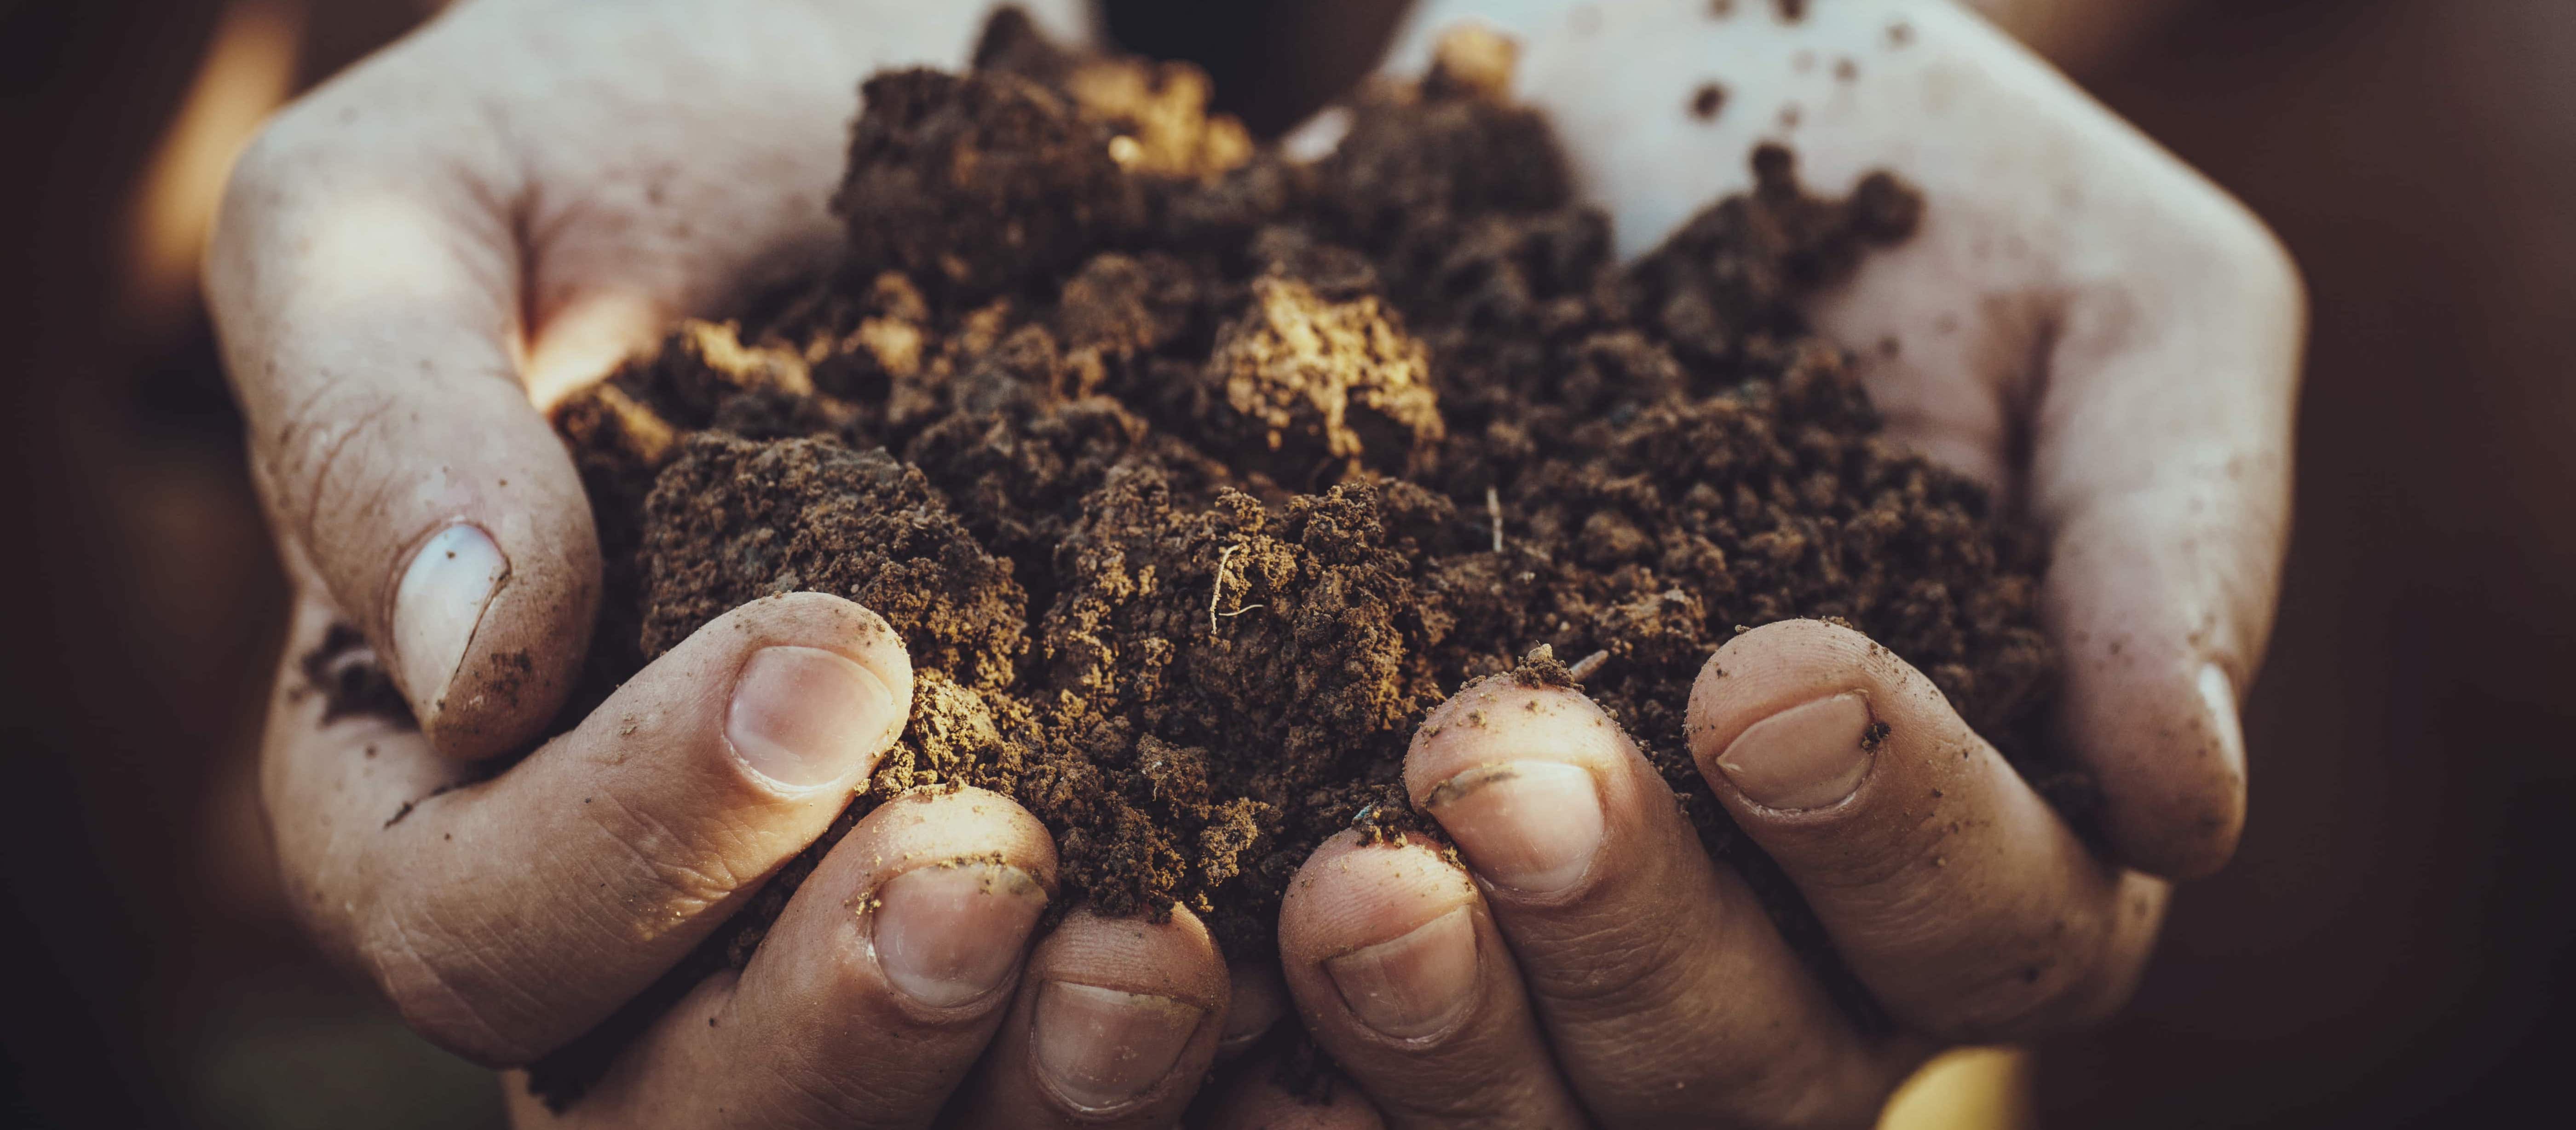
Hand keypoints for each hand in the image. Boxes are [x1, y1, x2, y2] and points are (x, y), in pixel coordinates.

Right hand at [218, 2, 1249, 1124]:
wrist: (878, 103)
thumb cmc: (615, 125)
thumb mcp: (426, 200)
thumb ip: (380, 413)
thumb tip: (466, 655)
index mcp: (434, 788)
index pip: (478, 923)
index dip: (638, 841)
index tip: (836, 662)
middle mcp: (632, 914)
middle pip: (681, 1102)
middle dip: (844, 1021)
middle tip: (997, 876)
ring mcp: (837, 931)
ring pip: (902, 1122)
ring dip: (1038, 1083)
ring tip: (1167, 958)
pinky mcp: (1043, 898)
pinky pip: (1086, 1045)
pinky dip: (1203, 1054)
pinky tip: (1300, 990)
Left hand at [1219, 1, 2302, 1124]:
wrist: (1633, 110)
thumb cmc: (1923, 196)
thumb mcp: (2114, 306)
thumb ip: (2170, 535)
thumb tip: (2186, 797)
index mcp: (1984, 831)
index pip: (1988, 918)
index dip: (1890, 831)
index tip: (1767, 674)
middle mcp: (1779, 940)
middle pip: (1735, 1061)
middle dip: (1621, 936)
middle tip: (1502, 772)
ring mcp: (1553, 941)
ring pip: (1524, 1097)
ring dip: (1429, 1025)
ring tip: (1338, 888)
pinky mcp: (1348, 872)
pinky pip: (1302, 1043)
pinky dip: (1232, 1039)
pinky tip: (1164, 969)